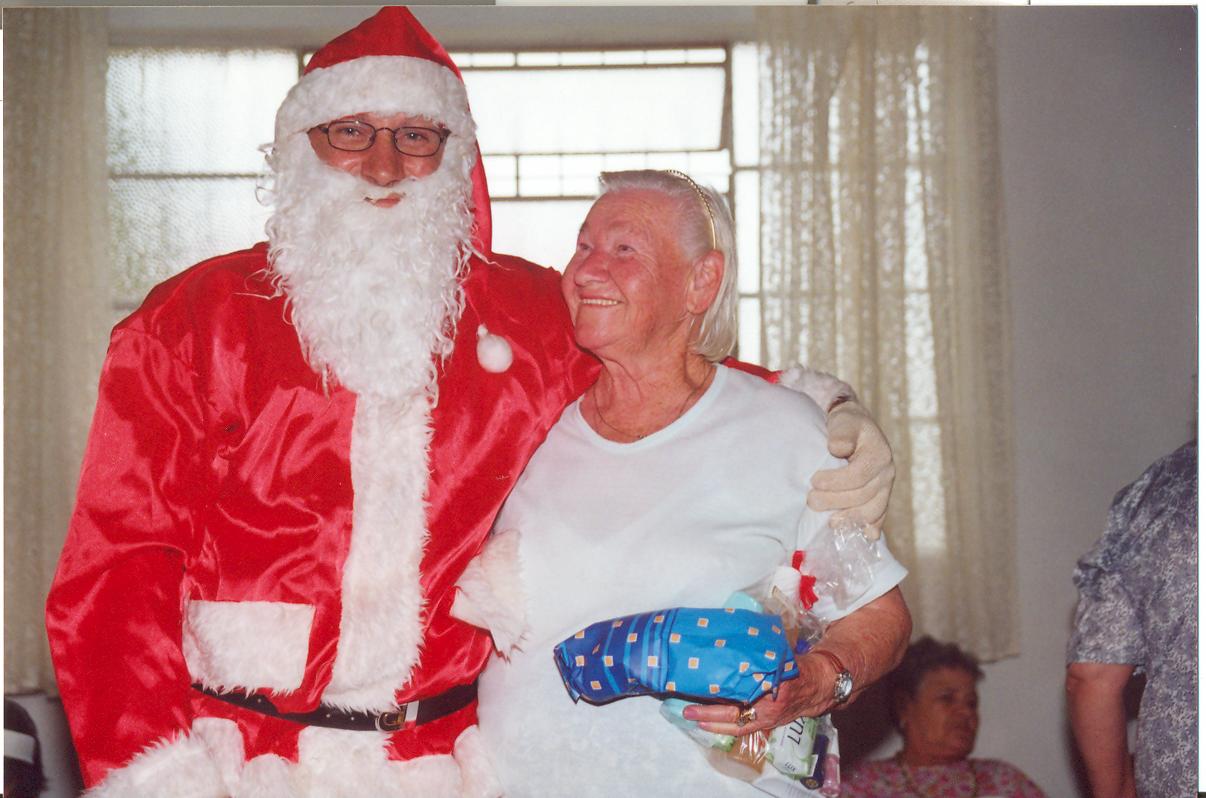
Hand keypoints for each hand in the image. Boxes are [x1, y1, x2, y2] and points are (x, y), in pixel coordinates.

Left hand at [681, 654, 834, 735]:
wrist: (817, 686)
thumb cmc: (794, 666)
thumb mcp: (778, 656)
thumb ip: (758, 654)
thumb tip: (731, 638)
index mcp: (771, 689)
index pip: (742, 696)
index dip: (722, 697)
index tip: (703, 690)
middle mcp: (768, 710)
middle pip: (734, 717)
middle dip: (709, 716)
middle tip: (687, 710)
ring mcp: (766, 721)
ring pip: (736, 726)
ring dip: (713, 724)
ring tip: (692, 717)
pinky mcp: (765, 724)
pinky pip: (742, 728)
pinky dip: (725, 726)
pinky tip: (708, 721)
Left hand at [808, 400, 893, 537]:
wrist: (855, 428)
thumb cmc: (846, 425)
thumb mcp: (843, 422)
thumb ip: (841, 433)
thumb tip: (836, 448)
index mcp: (879, 454)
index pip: (859, 475)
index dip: (836, 481)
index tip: (814, 481)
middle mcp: (887, 473)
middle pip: (864, 496)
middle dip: (836, 501)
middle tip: (811, 501)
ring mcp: (886, 488)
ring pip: (872, 511)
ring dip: (850, 519)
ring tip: (829, 522)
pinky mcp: (880, 499)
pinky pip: (878, 517)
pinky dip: (869, 528)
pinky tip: (862, 537)